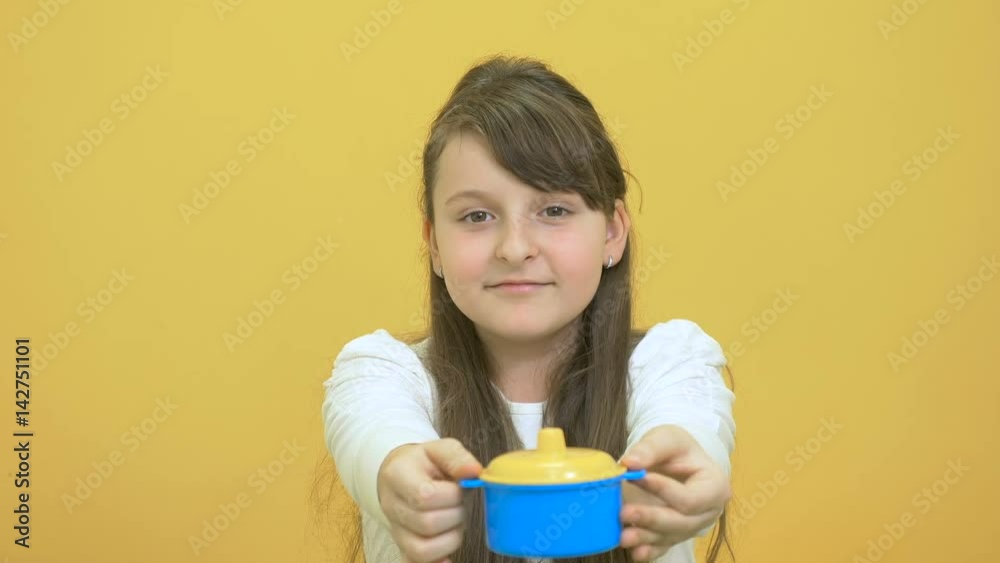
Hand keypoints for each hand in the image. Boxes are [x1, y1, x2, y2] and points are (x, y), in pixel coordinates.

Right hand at [377, 438, 482, 562]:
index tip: (459, 487)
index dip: (451, 495)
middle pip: (426, 524)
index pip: (424, 496)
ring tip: (455, 522)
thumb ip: (457, 458)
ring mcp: (396, 529)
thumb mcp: (439, 450)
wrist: (400, 475)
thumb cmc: (424, 463)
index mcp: (398, 476)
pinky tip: (448, 558)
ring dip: (450, 539)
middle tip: (460, 504)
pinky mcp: (402, 547)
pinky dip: (436, 562)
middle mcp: (392, 506)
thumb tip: (474, 472)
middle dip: (454, 516)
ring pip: (422, 550)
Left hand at [617, 425, 731, 560]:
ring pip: (670, 537)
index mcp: (715, 486)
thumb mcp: (667, 438)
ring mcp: (692, 527)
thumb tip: (630, 462)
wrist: (675, 462)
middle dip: (653, 518)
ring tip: (623, 535)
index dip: (663, 490)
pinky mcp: (674, 535)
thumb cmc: (676, 449)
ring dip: (646, 538)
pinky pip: (663, 547)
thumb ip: (650, 448)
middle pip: (682, 523)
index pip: (691, 497)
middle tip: (624, 512)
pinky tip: (635, 552)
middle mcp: (708, 512)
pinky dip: (649, 552)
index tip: (636, 476)